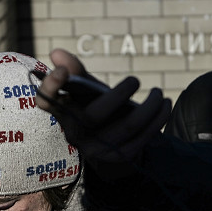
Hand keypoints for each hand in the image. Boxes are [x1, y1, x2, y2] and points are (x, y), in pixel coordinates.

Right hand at [37, 49, 170, 163]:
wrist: (108, 143)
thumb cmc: (94, 107)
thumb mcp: (85, 90)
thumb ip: (76, 71)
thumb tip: (57, 53)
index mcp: (62, 112)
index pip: (46, 101)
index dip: (51, 87)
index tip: (62, 71)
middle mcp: (75, 133)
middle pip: (94, 116)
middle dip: (118, 95)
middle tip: (136, 79)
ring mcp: (96, 149)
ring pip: (126, 128)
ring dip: (149, 108)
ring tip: (159, 93)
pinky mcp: (118, 156)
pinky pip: (142, 138)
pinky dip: (158, 120)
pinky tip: (165, 105)